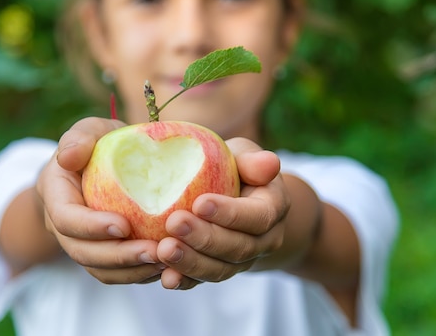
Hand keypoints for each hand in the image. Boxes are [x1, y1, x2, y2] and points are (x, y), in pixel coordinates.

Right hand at [36, 117, 164, 283]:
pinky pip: (118, 274)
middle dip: (118, 257)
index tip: (124, 225)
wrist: (102, 166)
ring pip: (100, 270)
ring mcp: (83, 244)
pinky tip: (168, 267)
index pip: (66, 218)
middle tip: (155, 251)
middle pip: (83, 253)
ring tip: (166, 262)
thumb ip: (79, 137)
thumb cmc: (99, 145)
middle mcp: (64, 227)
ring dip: (132, 271)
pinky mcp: (104, 256)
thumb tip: (68, 157)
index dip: (91, 227)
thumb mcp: (90, 131)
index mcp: (56, 195)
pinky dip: (140, 274)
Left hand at [156, 137, 290, 289]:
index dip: (230, 213)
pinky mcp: (219, 270)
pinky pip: (203, 280)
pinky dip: (184, 280)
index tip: (199, 203)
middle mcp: (263, 241)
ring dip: (190, 262)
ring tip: (163, 250)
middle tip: (174, 224)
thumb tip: (269, 163)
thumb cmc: (236, 169)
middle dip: (205, 238)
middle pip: (238, 247)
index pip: (257, 217)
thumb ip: (252, 160)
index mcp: (273, 209)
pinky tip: (165, 277)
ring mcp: (241, 261)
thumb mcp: (244, 156)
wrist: (238, 198)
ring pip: (220, 269)